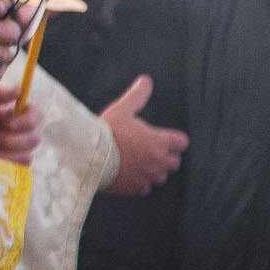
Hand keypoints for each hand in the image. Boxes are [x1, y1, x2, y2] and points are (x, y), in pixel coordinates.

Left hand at [0, 85, 38, 162]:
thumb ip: (0, 94)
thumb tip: (18, 91)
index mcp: (14, 114)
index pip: (36, 114)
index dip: (28, 120)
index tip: (8, 123)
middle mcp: (18, 132)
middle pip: (34, 138)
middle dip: (15, 140)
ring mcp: (15, 149)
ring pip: (29, 154)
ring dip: (11, 151)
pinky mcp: (10, 163)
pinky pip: (21, 165)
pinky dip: (9, 161)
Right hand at [100, 75, 185, 196]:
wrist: (88, 155)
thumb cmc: (107, 131)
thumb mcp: (123, 109)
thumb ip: (138, 95)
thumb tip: (146, 80)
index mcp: (158, 141)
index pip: (182, 143)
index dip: (173, 140)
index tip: (162, 137)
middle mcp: (157, 161)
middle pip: (174, 162)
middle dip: (165, 157)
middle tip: (149, 149)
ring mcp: (147, 177)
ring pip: (161, 177)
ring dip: (154, 171)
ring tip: (140, 163)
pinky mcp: (135, 189)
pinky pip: (145, 188)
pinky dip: (140, 183)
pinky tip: (129, 175)